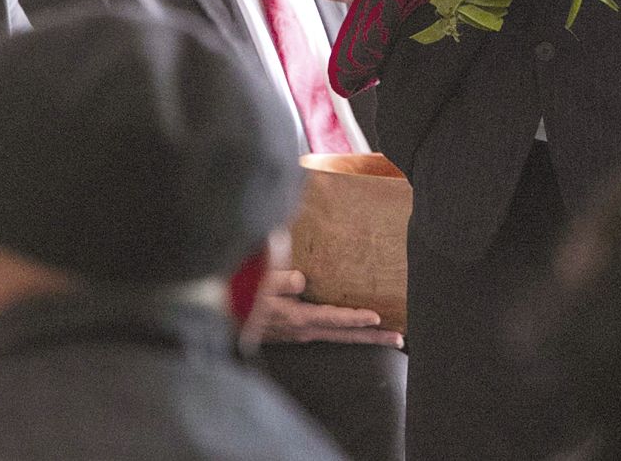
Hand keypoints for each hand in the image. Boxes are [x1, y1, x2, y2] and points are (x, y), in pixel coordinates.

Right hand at [241, 267, 402, 348]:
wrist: (220, 313)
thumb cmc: (241, 294)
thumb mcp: (259, 283)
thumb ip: (281, 280)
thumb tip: (301, 280)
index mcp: (298, 319)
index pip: (333, 319)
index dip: (354, 318)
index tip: (377, 318)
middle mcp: (304, 331)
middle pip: (345, 335)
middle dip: (373, 338)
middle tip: (401, 340)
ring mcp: (300, 334)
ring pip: (338, 335)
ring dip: (363, 335)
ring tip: (388, 335)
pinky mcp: (296, 331)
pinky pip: (328, 331)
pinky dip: (346, 331)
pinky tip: (355, 327)